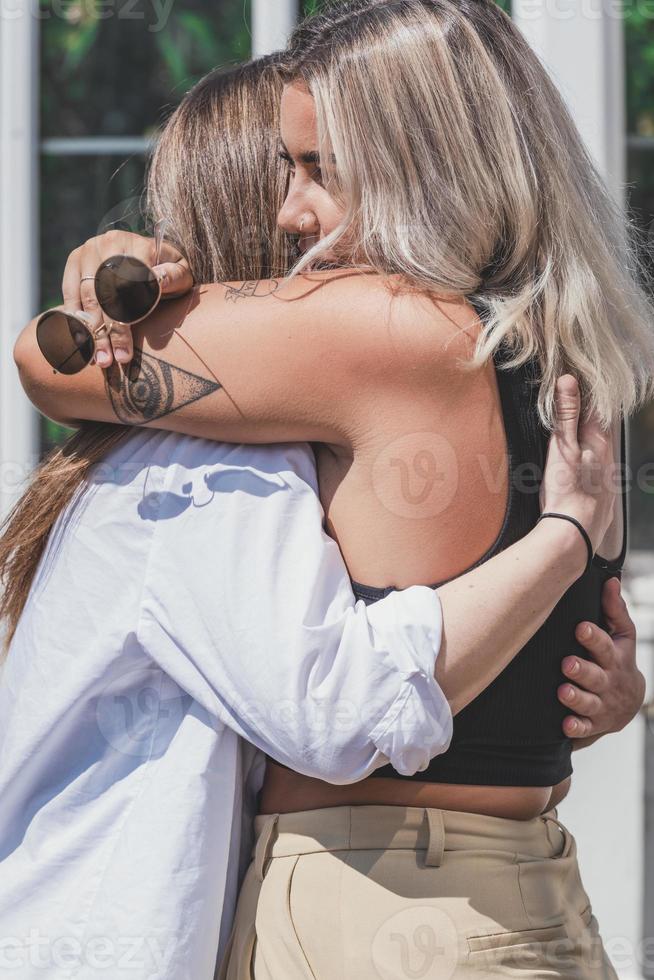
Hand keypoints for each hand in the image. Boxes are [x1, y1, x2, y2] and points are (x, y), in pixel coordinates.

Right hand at [61, 230, 194, 368]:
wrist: (156, 256)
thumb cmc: (172, 272)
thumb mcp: (182, 274)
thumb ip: (173, 276)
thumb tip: (158, 279)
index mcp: (136, 245)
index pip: (124, 288)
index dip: (123, 322)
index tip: (125, 352)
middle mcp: (107, 243)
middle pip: (101, 293)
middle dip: (105, 332)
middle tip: (108, 361)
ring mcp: (88, 250)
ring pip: (84, 296)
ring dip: (89, 331)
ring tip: (97, 359)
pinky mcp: (75, 261)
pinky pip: (69, 293)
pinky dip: (73, 319)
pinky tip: (81, 344)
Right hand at [539, 375, 616, 554]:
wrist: (574, 534)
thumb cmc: (567, 490)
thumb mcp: (562, 446)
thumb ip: (566, 414)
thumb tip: (569, 380)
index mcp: (600, 441)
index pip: (596, 408)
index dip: (583, 396)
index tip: (571, 385)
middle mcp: (608, 457)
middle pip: (598, 431)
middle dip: (584, 422)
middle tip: (565, 412)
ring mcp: (607, 478)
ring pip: (598, 454)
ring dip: (585, 446)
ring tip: (569, 443)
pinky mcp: (602, 497)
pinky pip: (595, 475)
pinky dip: (585, 469)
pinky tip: (575, 474)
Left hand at [558, 577, 644, 741]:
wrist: (630, 702)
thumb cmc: (618, 659)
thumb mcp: (623, 635)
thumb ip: (614, 609)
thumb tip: (611, 579)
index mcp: (614, 657)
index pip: (604, 645)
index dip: (593, 637)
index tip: (580, 627)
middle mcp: (608, 681)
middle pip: (596, 676)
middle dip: (582, 670)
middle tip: (567, 663)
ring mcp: (602, 704)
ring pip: (589, 702)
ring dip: (576, 698)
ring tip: (563, 691)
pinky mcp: (593, 723)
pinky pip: (585, 728)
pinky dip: (576, 728)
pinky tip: (565, 724)